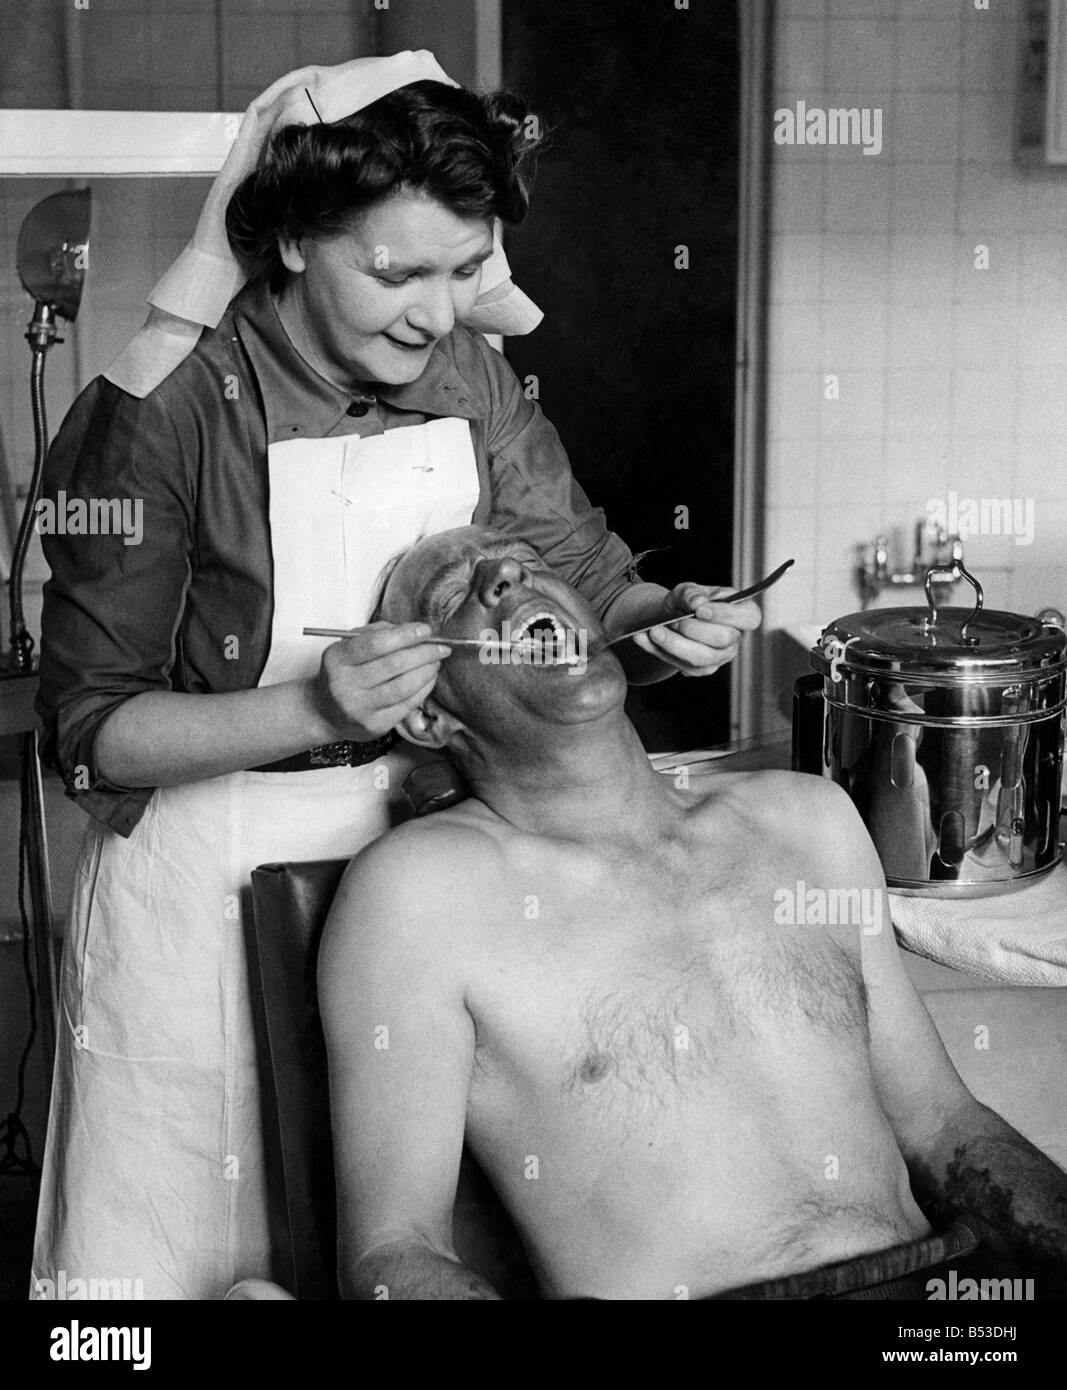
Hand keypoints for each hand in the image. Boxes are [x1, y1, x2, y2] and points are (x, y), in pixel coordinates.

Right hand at [310, 623, 450, 741]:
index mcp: (337, 659)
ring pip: (403, 687)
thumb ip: (377, 633)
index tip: (426, 630)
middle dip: (424, 653)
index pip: (375, 644)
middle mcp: (345, 685)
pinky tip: (429, 679)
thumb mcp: (349, 647)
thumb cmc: (344, 672)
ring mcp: (359, 708)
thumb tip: (414, 631)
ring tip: (436, 662)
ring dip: (426, 672)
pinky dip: (423, 689)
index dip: (405, 635)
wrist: (324, 712)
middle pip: (393, 665)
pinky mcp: (374, 726)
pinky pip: (406, 705)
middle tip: (441, 647)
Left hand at [630, 583, 761, 676]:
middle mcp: (735, 638)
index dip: (726, 615)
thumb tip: (698, 602)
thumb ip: (692, 593)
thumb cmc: (688, 601)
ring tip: (653, 631)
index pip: (749, 618)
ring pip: (701, 659)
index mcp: (742, 614)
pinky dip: (657, 651)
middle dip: (694, 629)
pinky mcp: (700, 669)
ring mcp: (719, 657)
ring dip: (674, 644)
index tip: (700, 610)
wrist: (671, 617)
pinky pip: (680, 665)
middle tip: (674, 621)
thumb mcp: (688, 590)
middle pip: (722, 639)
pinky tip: (642, 638)